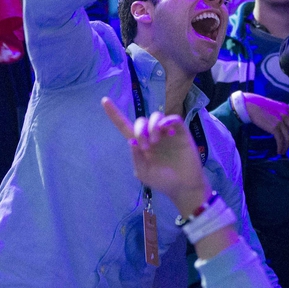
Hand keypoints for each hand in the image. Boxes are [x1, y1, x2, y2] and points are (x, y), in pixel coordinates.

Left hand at [102, 98, 210, 214]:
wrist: (184, 187)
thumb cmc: (163, 181)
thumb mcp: (144, 173)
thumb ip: (136, 158)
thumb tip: (131, 140)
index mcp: (140, 144)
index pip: (124, 126)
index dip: (114, 114)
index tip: (104, 100)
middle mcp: (152, 135)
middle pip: (141, 121)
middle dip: (140, 130)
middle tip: (146, 146)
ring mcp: (167, 133)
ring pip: (156, 116)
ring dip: (153, 126)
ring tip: (156, 141)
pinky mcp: (181, 132)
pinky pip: (173, 119)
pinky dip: (168, 120)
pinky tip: (166, 129)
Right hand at [242, 93, 288, 155]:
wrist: (251, 106)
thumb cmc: (261, 106)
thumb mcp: (276, 107)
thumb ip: (282, 113)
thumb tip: (286, 124)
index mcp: (287, 109)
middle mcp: (286, 115)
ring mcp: (280, 121)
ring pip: (288, 137)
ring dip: (287, 146)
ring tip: (284, 151)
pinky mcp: (274, 127)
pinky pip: (280, 140)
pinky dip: (281, 147)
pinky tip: (279, 151)